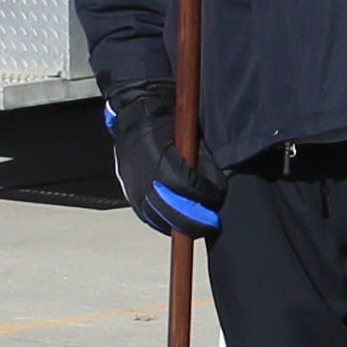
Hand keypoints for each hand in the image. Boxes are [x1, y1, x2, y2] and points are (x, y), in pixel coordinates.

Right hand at [106, 88, 222, 235]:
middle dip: (194, 219)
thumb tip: (218, 190)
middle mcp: (140, 174)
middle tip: (211, 223)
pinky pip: (148, 217)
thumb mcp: (191, 138)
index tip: (217, 199)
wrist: (137, 119)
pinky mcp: (129, 195)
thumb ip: (204, 164)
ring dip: (180, 225)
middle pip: (168, 208)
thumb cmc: (167, 125)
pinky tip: (179, 224)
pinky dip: (165, 223)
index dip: (203, 195)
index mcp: (156, 154)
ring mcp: (131, 187)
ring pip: (156, 217)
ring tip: (198, 226)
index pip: (183, 184)